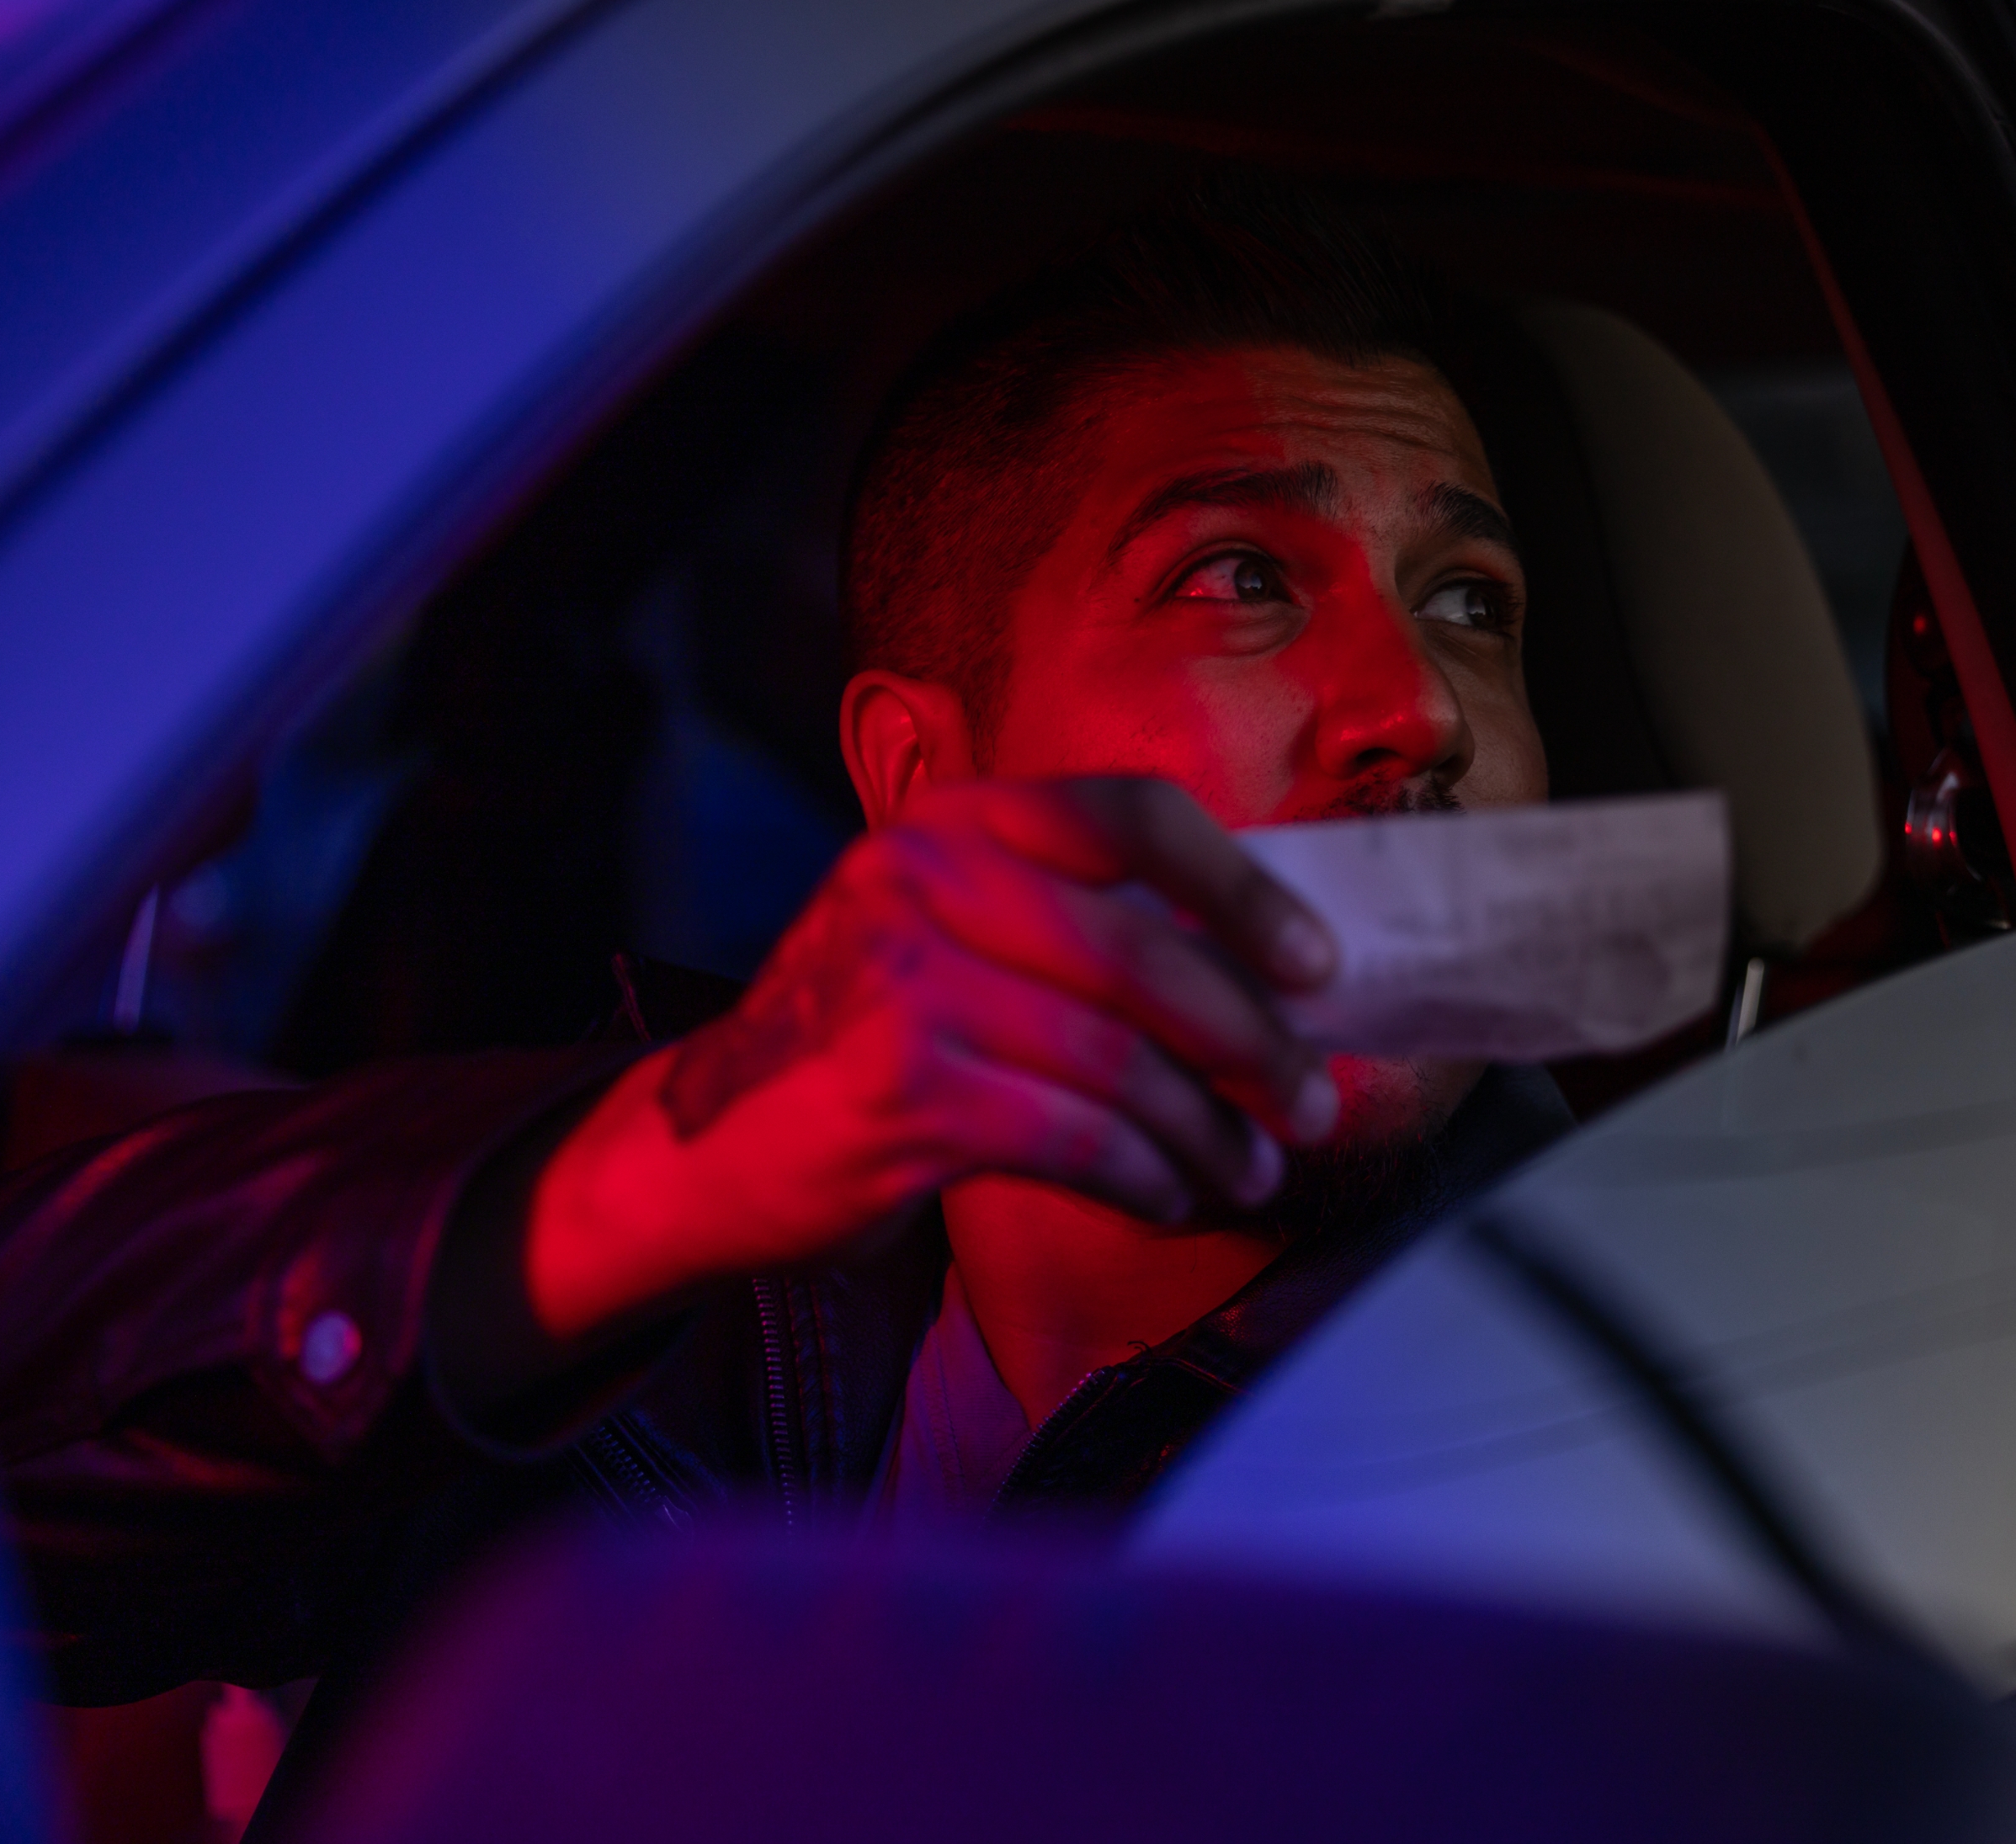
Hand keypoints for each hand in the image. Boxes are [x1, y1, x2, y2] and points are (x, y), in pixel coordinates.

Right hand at [522, 778, 1338, 1341]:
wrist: (698, 1146)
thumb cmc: (861, 1040)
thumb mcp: (947, 934)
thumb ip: (1070, 925)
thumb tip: (1262, 973)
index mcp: (953, 821)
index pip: (1131, 816)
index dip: (1241, 888)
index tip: (1316, 964)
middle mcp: (921, 880)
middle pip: (1142, 955)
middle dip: (1251, 1041)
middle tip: (1310, 1102)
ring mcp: (903, 985)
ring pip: (1118, 1062)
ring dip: (1209, 1130)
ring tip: (1251, 1168)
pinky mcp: (900, 1094)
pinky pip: (1075, 1139)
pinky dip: (1145, 1178)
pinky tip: (1168, 1198)